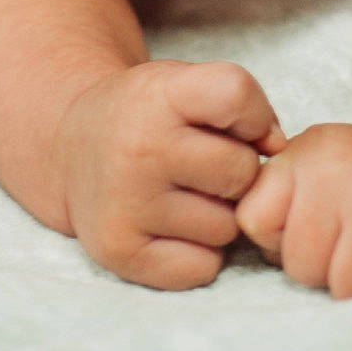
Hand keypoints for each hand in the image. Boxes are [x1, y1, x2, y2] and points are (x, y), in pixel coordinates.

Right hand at [56, 58, 284, 288]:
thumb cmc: (147, 115)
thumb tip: (280, 149)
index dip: (253, 114)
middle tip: (205, 165)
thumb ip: (240, 101)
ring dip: (220, 216)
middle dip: (238, 172)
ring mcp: (126, 204)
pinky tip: (173, 227)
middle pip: (242, 172)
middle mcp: (138, 148)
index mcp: (158, 94)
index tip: (234, 124)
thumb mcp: (185, 83)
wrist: (71, 149)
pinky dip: (200, 254)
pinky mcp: (120, 253)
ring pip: (227, 227)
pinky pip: (204, 267)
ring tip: (185, 194)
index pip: (235, 93)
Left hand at [236, 122, 351, 298]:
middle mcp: (346, 164)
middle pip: (298, 262)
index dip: (281, 239)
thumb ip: (275, 202)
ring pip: (342, 287)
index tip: (317, 226)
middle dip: (324, 269)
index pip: (254, 221)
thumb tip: (237, 249)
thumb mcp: (315, 171)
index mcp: (310, 149)